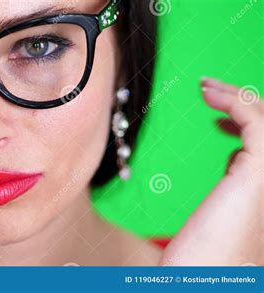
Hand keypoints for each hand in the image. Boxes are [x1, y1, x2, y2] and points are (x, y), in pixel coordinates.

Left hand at [159, 77, 262, 265]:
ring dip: (241, 96)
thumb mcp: (218, 221)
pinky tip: (208, 95)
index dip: (248, 124)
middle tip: (212, 92)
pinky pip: (256, 123)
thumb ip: (227, 196)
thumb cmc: (200, 263)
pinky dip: (237, 101)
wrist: (202, 284)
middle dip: (246, 105)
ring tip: (206, 88)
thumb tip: (223, 171)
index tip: (217, 116)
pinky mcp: (260, 175)